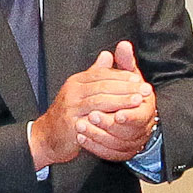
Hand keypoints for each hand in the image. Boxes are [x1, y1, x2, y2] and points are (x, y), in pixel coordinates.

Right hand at [32, 47, 151, 167]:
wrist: (47, 136)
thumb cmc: (67, 114)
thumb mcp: (80, 90)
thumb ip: (95, 73)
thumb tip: (108, 55)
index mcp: (77, 81)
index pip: (102, 74)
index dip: (122, 76)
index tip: (139, 80)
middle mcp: (72, 91)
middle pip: (104, 85)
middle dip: (127, 88)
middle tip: (145, 90)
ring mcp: (71, 107)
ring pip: (100, 100)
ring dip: (122, 101)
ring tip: (138, 101)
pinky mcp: (71, 123)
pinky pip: (93, 119)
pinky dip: (109, 118)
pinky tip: (122, 119)